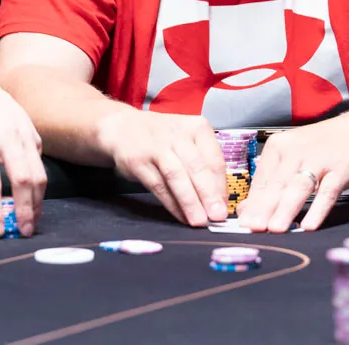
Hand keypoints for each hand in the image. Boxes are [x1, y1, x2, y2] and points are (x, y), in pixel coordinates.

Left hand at [0, 83, 46, 237]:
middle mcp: (8, 139)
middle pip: (22, 178)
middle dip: (25, 208)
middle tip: (23, 231)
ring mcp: (26, 137)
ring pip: (39, 174)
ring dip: (37, 202)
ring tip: (32, 222)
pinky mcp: (36, 138)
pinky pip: (41, 167)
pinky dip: (39, 188)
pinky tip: (34, 202)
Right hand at [95, 108, 226, 226]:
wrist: (122, 127)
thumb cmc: (163, 138)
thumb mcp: (187, 141)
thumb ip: (204, 165)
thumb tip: (220, 200)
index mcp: (197, 127)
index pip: (214, 159)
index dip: (221, 186)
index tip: (225, 206)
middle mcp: (178, 134)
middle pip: (197, 167)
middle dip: (209, 195)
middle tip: (217, 216)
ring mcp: (156, 146)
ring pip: (177, 176)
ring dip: (190, 201)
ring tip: (199, 221)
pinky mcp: (137, 160)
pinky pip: (158, 185)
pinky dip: (171, 203)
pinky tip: (180, 216)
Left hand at [235, 116, 348, 232]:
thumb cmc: (318, 149)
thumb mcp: (289, 159)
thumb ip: (268, 183)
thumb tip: (245, 211)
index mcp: (279, 147)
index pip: (262, 179)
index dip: (253, 203)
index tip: (244, 224)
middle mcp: (296, 151)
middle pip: (277, 184)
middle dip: (264, 208)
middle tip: (253, 228)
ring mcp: (320, 160)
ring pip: (299, 187)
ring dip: (286, 209)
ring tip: (275, 229)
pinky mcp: (341, 170)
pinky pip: (328, 192)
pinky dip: (318, 209)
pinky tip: (310, 225)